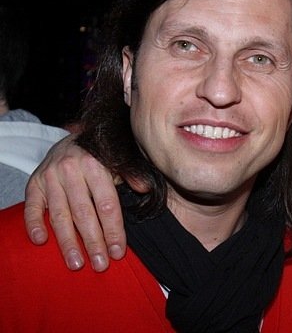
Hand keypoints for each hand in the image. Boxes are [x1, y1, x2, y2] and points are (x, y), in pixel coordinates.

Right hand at [24, 134, 125, 271]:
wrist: (73, 139)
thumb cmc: (101, 157)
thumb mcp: (119, 161)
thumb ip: (132, 175)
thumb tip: (145, 189)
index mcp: (96, 165)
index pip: (107, 204)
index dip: (113, 230)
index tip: (117, 252)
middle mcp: (71, 170)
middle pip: (84, 213)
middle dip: (93, 242)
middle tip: (100, 264)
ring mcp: (50, 177)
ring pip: (60, 214)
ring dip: (67, 242)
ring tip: (76, 263)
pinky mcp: (34, 183)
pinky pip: (32, 206)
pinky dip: (34, 224)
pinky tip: (41, 241)